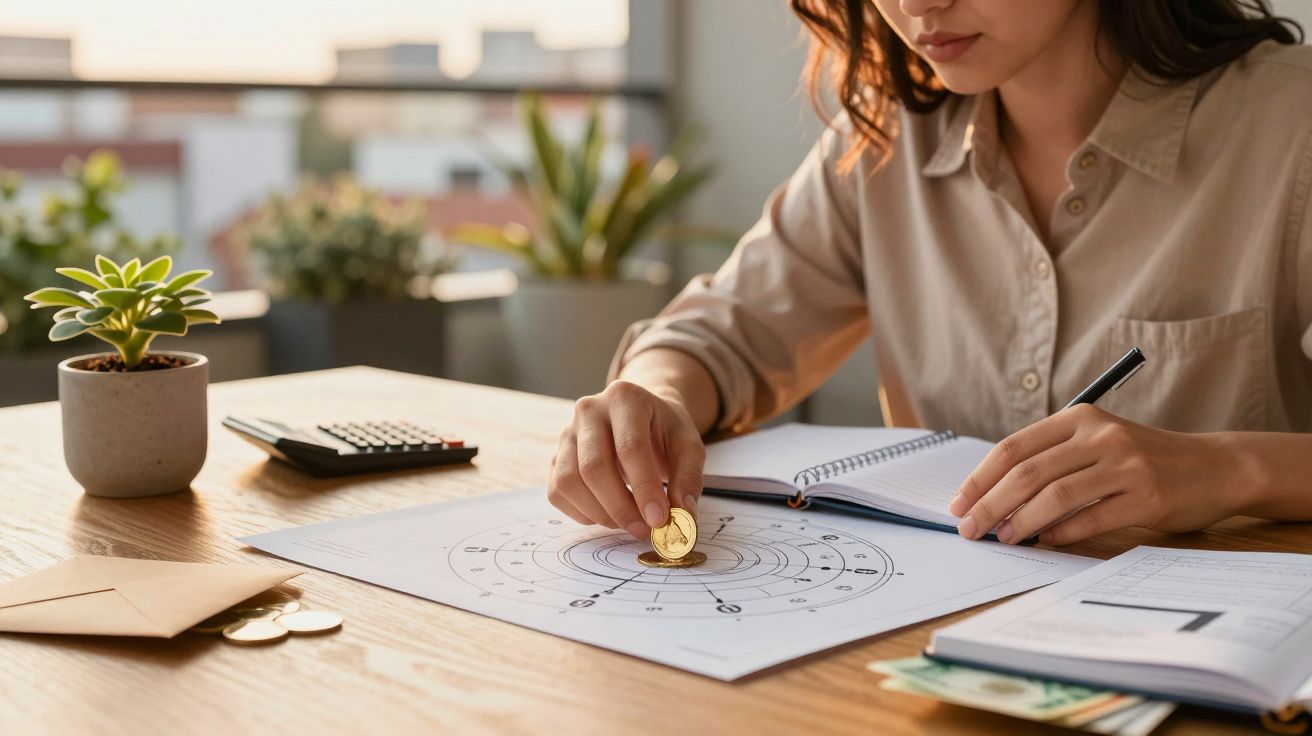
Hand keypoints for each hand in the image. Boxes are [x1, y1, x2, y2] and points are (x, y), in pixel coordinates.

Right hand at [548, 380, 705, 538]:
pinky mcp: (556, 456)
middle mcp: (589, 410)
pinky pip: (557, 493)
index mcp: (625, 398)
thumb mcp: (689, 445)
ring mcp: (567, 433)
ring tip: (629, 522)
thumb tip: (682, 514)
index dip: (644, 487)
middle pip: (593, 466)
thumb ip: (688, 478)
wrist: (642, 417)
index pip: (630, 447)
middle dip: (620, 507)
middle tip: (645, 530)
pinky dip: (582, 513)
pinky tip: (608, 514)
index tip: (659, 519)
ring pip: (569, 482)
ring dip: (600, 513)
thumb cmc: (664, 431)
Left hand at [949, 404, 1245, 545]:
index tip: (958, 503)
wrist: (1216, 467)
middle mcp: (1101, 436)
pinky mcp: (1147, 496)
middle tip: (970, 529)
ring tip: (1003, 538)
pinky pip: (1091, 518)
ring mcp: (1126, 465)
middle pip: (1028, 473)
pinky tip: (1045, 541)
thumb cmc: (1144, 459)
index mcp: (1081, 418)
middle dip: (990, 504)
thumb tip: (992, 497)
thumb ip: (1053, 458)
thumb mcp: (1098, 442)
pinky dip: (1062, 533)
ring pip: (1055, 496)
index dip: (981, 478)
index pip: (1014, 447)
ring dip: (1021, 522)